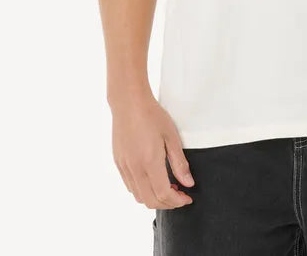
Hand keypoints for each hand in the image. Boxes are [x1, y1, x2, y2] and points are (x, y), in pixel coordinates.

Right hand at [110, 91, 195, 209]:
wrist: (129, 102)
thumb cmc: (152, 115)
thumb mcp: (172, 136)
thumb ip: (179, 163)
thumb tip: (188, 183)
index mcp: (149, 162)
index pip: (163, 194)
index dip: (177, 201)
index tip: (187, 198)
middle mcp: (134, 168)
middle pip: (150, 201)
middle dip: (167, 204)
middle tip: (180, 195)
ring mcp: (124, 167)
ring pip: (138, 196)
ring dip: (154, 198)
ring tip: (168, 186)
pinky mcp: (119, 163)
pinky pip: (130, 186)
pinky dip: (143, 190)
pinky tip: (153, 179)